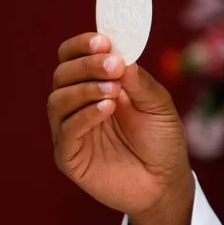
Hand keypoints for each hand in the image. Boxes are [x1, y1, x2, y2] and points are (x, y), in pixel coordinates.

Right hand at [48, 33, 194, 224]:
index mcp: (94, 86)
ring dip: (84, 88)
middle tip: (113, 65)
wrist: (166, 183)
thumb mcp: (158, 104)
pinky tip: (106, 109)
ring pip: (57, 100)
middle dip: (86, 65)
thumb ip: (139, 81)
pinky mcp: (69, 157)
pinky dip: (83, 116)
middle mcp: (78, 105)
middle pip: (62, 74)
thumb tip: (121, 54)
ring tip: (114, 91)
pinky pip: (66, 131)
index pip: (72, 57)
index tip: (104, 41)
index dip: (83, 46)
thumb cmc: (161, 141)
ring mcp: (71, 131)